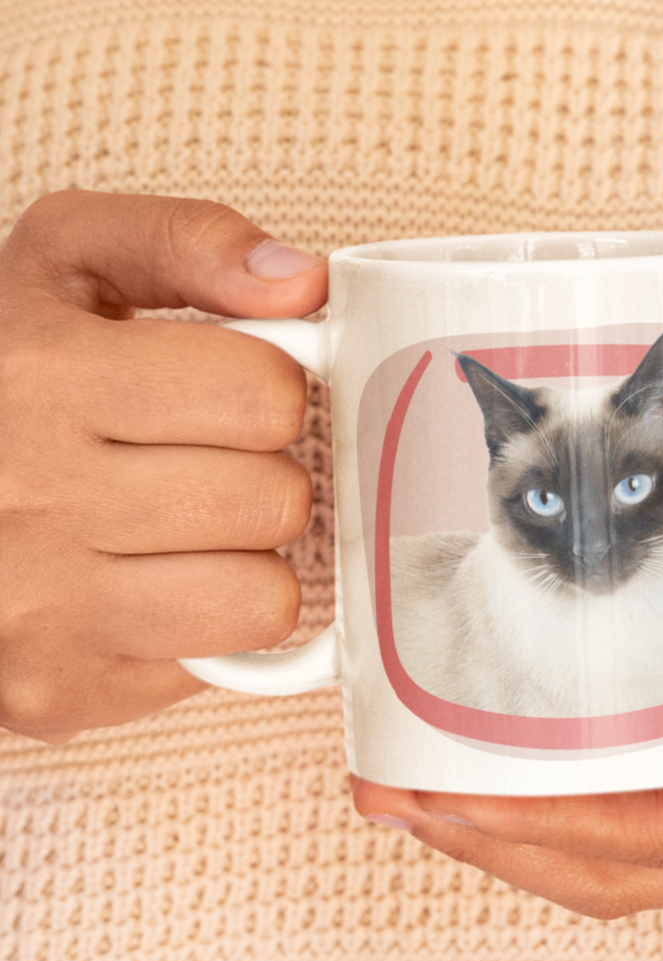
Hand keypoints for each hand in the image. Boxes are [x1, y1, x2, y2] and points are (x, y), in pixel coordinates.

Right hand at [0, 190, 326, 741]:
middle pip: (274, 500)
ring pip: (265, 595)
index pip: (264, 396)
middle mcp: (31, 495)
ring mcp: (41, 607)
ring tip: (185, 528)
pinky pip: (227, 662)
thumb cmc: (10, 376)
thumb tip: (303, 281)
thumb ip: (188, 243)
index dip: (270, 391)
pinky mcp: (61, 687)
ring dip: (248, 557)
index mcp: (43, 375)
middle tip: (203, 464)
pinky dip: (214, 623)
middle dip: (261, 476)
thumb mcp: (69, 263)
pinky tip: (157, 583)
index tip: (233, 395)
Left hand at [351, 497, 662, 916]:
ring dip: (527, 826)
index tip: (438, 802)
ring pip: (632, 845)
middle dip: (498, 844)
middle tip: (398, 795)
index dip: (534, 834)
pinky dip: (583, 792)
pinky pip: (660, 802)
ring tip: (441, 788)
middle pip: (620, 864)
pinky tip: (546, 760)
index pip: (652, 841)